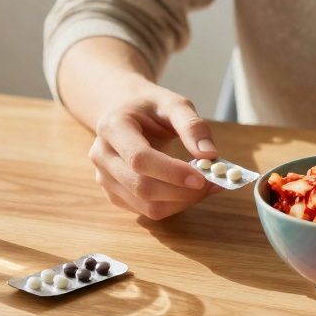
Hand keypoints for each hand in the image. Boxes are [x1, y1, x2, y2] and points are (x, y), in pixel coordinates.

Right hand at [89, 83, 217, 219]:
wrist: (125, 113)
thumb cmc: (151, 108)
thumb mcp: (174, 104)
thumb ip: (192, 126)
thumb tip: (210, 155)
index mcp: (112, 127)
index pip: (140, 159)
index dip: (172, 172)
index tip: (202, 177)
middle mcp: (102, 155)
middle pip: (141, 187)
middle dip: (182, 191)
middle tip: (213, 183)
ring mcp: (104, 178)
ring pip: (146, 206)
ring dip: (182, 202)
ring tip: (205, 187)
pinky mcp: (114, 195)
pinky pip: (147, 211)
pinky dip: (174, 205)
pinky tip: (189, 191)